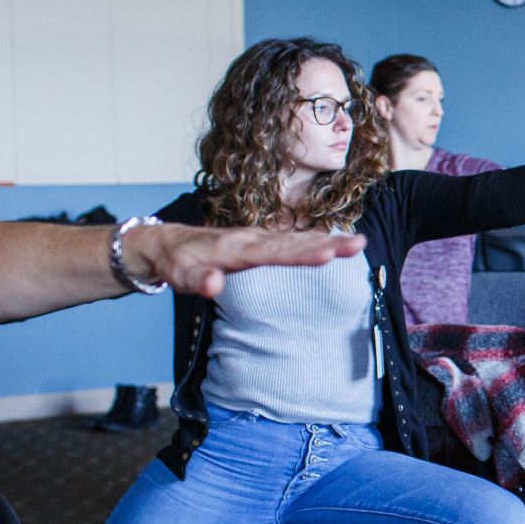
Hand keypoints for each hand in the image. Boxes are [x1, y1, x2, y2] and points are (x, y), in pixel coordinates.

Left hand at [127, 225, 367, 297]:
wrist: (164, 243)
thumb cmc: (173, 261)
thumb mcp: (177, 274)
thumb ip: (197, 279)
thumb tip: (216, 285)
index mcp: (236, 247)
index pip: (274, 252)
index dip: (302, 254)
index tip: (330, 254)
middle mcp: (252, 239)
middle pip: (295, 242)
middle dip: (329, 243)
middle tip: (360, 244)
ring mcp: (257, 239)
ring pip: (298, 239)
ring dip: (328, 240)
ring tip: (359, 242)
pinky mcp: (260, 243)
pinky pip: (292, 241)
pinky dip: (315, 241)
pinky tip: (333, 244)